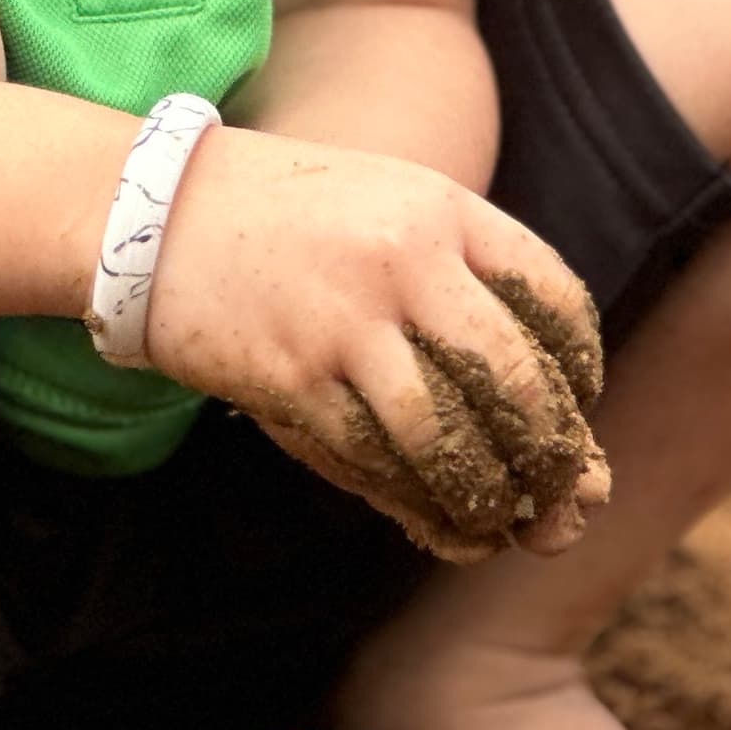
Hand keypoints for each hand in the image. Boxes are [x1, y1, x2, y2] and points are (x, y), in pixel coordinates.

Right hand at [138, 125, 610, 563]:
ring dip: (486, 497)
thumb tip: (543, 382)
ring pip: (449, 441)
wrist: (153, 209)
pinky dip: (416, 507)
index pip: (553, 297)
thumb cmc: (286, 216)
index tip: (575, 406)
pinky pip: (375, 464)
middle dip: (549, 453)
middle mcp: (404, 262)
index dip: (577, 367)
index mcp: (440, 209)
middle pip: (515, 380)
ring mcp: (345, 323)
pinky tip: (440, 525)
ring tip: (498, 522)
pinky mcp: (292, 380)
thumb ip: (459, 276)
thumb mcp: (385, 205)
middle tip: (557, 492)